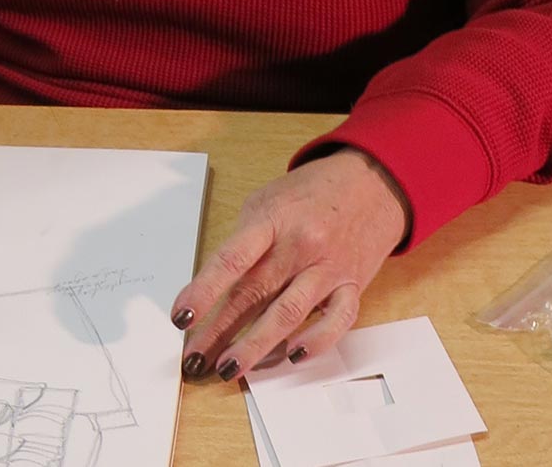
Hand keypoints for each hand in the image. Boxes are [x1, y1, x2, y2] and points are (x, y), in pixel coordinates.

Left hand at [171, 147, 410, 381]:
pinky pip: (336, 320)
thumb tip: (213, 289)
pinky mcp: (352, 285)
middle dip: (219, 331)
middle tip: (195, 358)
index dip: (203, 291)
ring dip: (256, 346)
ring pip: (289, 313)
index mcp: (273, 220)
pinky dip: (316, 341)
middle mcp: (301, 245)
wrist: (371, 182)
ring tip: (229, 368)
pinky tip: (292, 356)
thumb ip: (244, 242)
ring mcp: (328, 268)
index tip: (181, 317)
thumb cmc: (312, 193)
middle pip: (253, 294)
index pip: (231, 260)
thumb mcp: (268, 202)